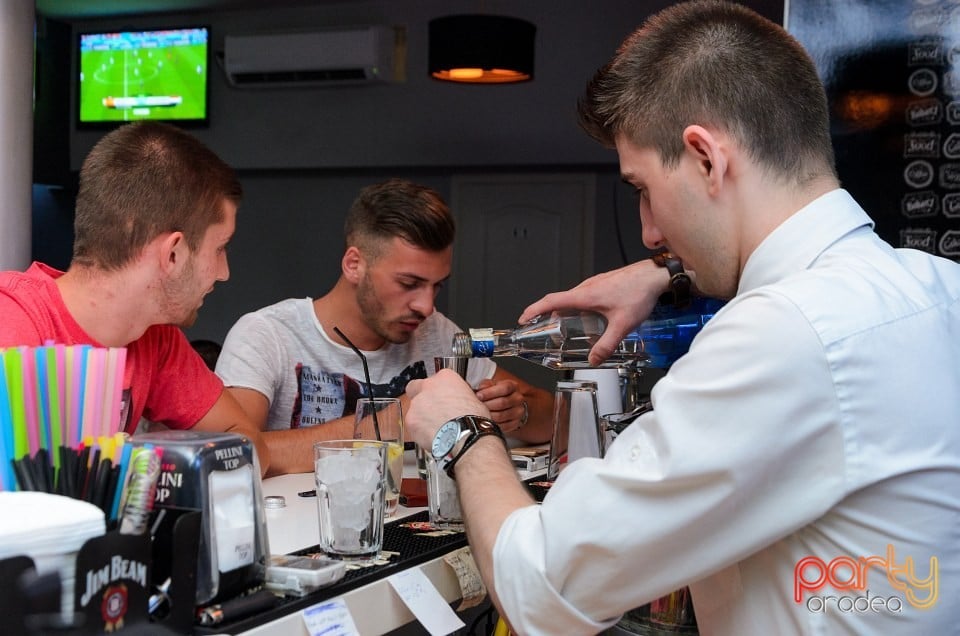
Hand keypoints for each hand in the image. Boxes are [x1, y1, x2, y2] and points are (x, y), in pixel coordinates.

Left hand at [405, 369, 490, 448]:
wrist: (465, 436)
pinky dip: (420, 431)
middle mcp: (428, 387)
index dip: (439, 391)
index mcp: (445, 377)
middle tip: (432, 411)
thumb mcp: (474, 400)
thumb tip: (460, 404)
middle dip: (421, 398)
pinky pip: (413, 425)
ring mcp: (417, 403)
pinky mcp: (410, 420)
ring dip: (421, 417)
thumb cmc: (473, 419)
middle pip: (417, 388)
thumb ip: (460, 397)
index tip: (443, 399)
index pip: (437, 379)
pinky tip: (432, 437)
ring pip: (414, 409)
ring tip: (436, 429)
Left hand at [474, 379, 526, 434]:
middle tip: (477, 406)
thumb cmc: (496, 393)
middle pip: (502, 403)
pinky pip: (503, 426)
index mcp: (513, 386)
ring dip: (488, 415)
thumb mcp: (491, 385)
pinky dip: (492, 425)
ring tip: (480, 414)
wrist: (506, 405)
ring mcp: (518, 411)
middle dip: (487, 405)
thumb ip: (486, 385)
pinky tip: (485, 421)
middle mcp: (518, 398)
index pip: (505, 388)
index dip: (490, 392)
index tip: (479, 395)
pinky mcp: (515, 423)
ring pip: (501, 415)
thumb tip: (480, 389)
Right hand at [518, 260, 668, 365]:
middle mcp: (586, 287)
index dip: (534, 309)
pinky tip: (586, 317)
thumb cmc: (639, 293)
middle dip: (545, 313)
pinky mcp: (603, 284)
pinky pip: (582, 295)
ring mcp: (595, 284)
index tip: (523, 318)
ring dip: (562, 310)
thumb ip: (607, 344)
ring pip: (571, 297)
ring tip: (560, 324)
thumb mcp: (622, 324)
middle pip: (558, 300)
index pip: (551, 301)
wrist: (656, 275)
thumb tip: (594, 359)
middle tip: (539, 326)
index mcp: (585, 295)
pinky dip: (575, 306)